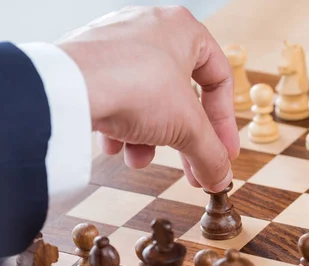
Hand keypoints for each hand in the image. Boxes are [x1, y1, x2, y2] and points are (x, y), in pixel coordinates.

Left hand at [56, 6, 238, 192]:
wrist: (66, 89)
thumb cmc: (132, 87)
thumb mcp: (188, 128)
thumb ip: (211, 155)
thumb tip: (221, 178)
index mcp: (183, 29)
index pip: (220, 80)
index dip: (225, 123)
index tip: (224, 153)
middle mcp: (150, 29)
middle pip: (182, 96)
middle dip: (186, 140)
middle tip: (193, 170)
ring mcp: (116, 42)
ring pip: (148, 98)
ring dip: (150, 136)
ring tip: (140, 160)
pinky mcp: (88, 60)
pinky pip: (116, 95)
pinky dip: (121, 125)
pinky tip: (115, 147)